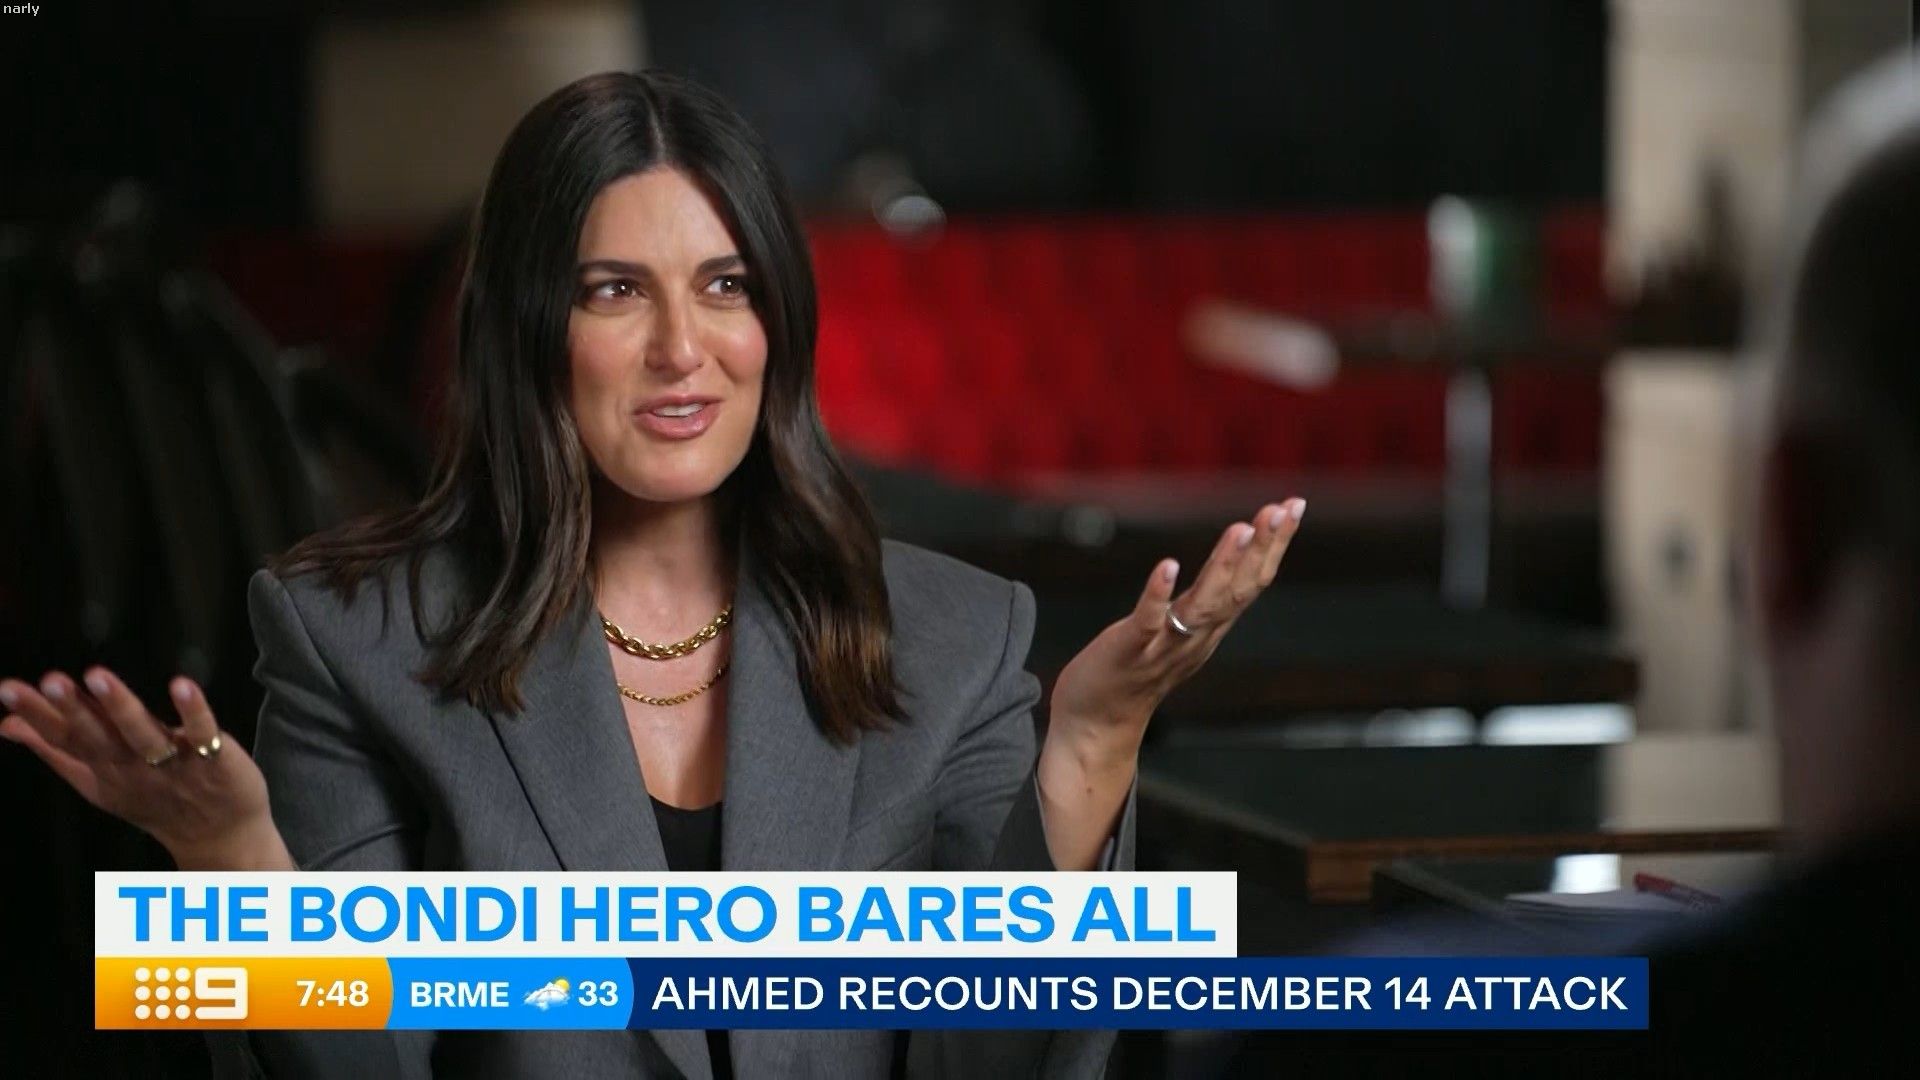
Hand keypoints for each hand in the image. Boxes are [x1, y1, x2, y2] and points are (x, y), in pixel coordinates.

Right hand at [0, 668, 292, 869]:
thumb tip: (7, 723)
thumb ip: (54, 749)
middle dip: (75, 709)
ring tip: (99, 677)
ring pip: (144, 735)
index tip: (8, 687)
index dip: (36, 716)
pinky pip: (204, 734)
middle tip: (51, 679)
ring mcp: (173, 765)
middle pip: (99, 738)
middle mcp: (132, 768)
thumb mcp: (96, 779)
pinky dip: (193, 712)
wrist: (218, 836)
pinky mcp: (213, 760)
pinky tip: (182, 685)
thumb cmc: (153, 799)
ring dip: (122, 707)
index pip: (64, 740)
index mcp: (102, 769)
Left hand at [1047, 498, 1304, 759]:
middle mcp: (1196, 637)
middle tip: (1282, 509)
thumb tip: (1229, 560)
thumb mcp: (1179, 631)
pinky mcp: (1128, 651)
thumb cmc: (1134, 670)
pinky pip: (1147, 622)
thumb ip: (1205, 601)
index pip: (1252, 582)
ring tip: (1241, 529)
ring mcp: (1164, 646)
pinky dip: (1158, 595)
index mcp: (1210, 628)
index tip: (1294, 505)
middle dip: (1263, 548)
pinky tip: (1168, 565)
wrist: (1096, 724)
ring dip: (1223, 566)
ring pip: (1203, 605)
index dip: (1274, 545)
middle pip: (1238, 590)